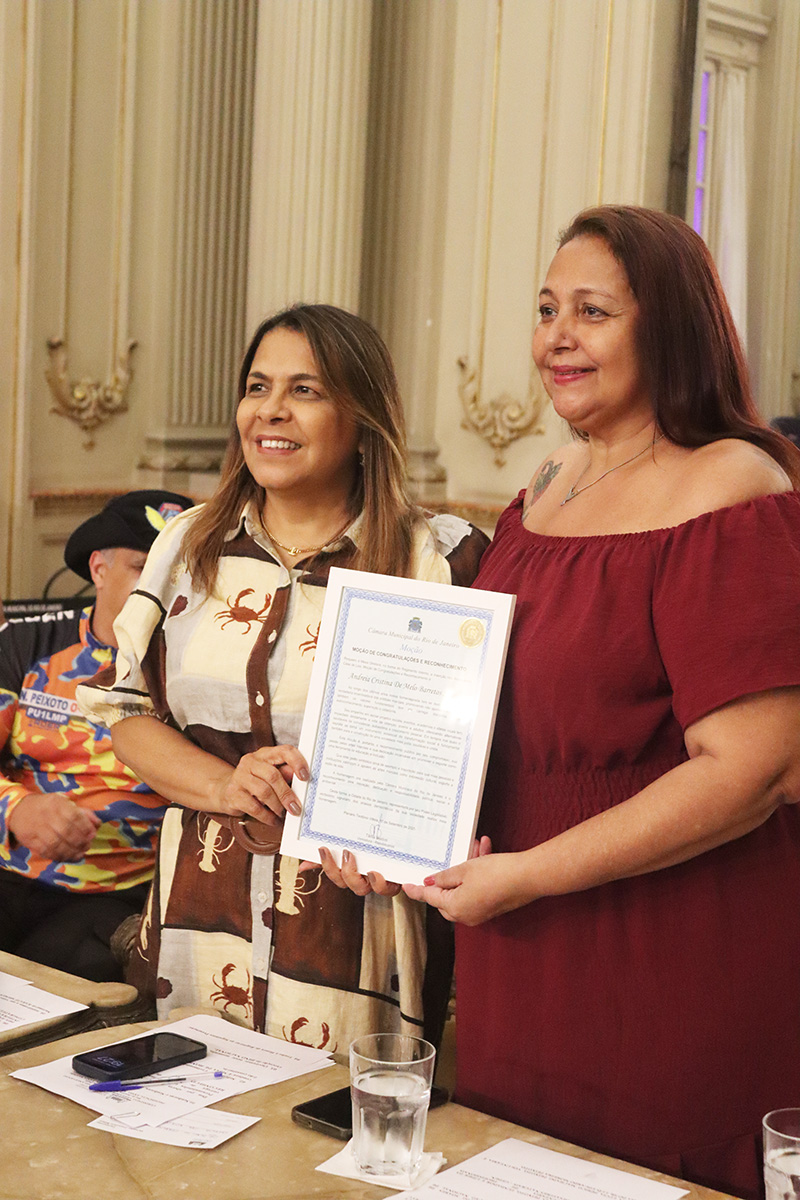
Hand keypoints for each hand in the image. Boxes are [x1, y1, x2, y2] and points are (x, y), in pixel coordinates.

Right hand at [7, 793, 100, 861]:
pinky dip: (58, 856)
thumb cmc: (48, 806)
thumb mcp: (65, 803)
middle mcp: (46, 815)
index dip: (85, 827)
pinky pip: (45, 851)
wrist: (19, 810)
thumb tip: (97, 824)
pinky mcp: (29, 840)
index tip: (92, 835)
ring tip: (79, 853)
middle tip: (87, 846)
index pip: (74, 816)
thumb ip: (82, 813)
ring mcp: (36, 828)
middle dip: (79, 841)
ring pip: (55, 844)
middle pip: (65, 831)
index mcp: (56, 803)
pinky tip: (66, 856)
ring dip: (70, 851)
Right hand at [216, 744, 308, 824]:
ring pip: (264, 791)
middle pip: (273, 775)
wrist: (225, 790)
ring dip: (277, 806)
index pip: (284, 751)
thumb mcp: (271, 775)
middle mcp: (250, 761)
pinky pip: (254, 807)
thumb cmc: (255, 782)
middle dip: (287, 794)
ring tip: (283, 814)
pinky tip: (273, 820)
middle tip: (296, 808)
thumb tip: (299, 778)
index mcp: (265, 754)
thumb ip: (285, 774)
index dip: (297, 763)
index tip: (306, 777)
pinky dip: (267, 816)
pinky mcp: (233, 794)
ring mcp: (239, 777)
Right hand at [305, 848, 401, 896]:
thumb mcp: (357, 845)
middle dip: (339, 870)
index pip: (335, 874)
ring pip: (362, 890)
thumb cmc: (381, 846)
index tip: (323, 848)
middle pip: (347, 883)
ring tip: (359, 863)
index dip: (326, 865)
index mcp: (356, 870)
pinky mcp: (396, 883)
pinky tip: (376, 872)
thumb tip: (302, 865)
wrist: (410, 842)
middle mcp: (366, 879)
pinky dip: (379, 884)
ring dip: (356, 878)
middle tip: (344, 852)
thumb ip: (330, 856)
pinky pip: (386, 890)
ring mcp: (380, 882)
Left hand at [402, 839, 533, 925]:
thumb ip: (444, 877)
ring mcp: (480, 912)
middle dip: (447, 876)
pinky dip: (479, 874)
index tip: (406, 886)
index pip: (429, 897)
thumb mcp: (464, 870)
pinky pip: (478, 889)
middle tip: (447, 860)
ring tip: (475, 847)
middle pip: (446, 896)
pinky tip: (485, 851)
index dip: (417, 890)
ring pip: (464, 888)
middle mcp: (466, 915)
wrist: (529, 877)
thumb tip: (430, 882)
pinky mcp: (492, 906)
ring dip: (467, 869)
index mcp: (455, 908)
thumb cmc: (496, 873)